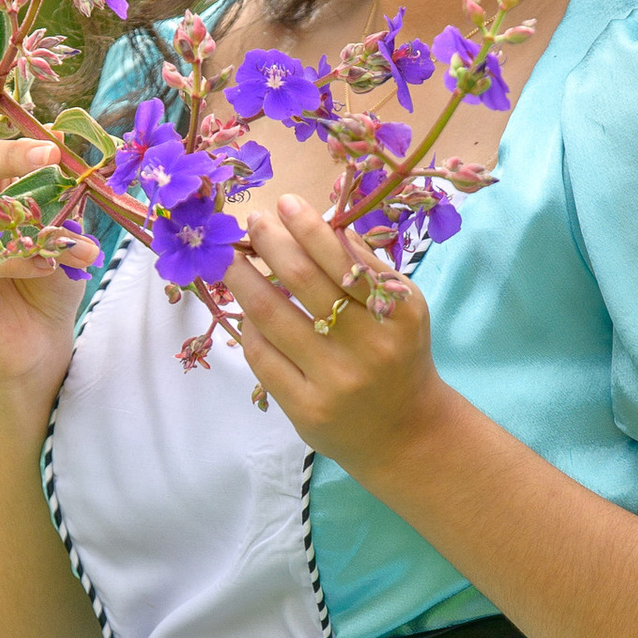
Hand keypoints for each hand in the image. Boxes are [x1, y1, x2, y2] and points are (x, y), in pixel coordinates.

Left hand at [225, 192, 452, 475]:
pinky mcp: (306, 410)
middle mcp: (369, 346)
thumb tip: (321, 222)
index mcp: (397, 313)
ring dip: (244, 279)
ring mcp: (335, 380)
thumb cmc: (399, 357)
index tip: (285, 203)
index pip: (342, 258)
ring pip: (272, 316)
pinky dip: (249, 327)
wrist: (406, 434)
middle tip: (253, 222)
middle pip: (303, 280)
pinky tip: (246, 311)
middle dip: (270, 243)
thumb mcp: (403, 310)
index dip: (308, 227)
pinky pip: (263, 356)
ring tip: (231, 260)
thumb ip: (368, 268)